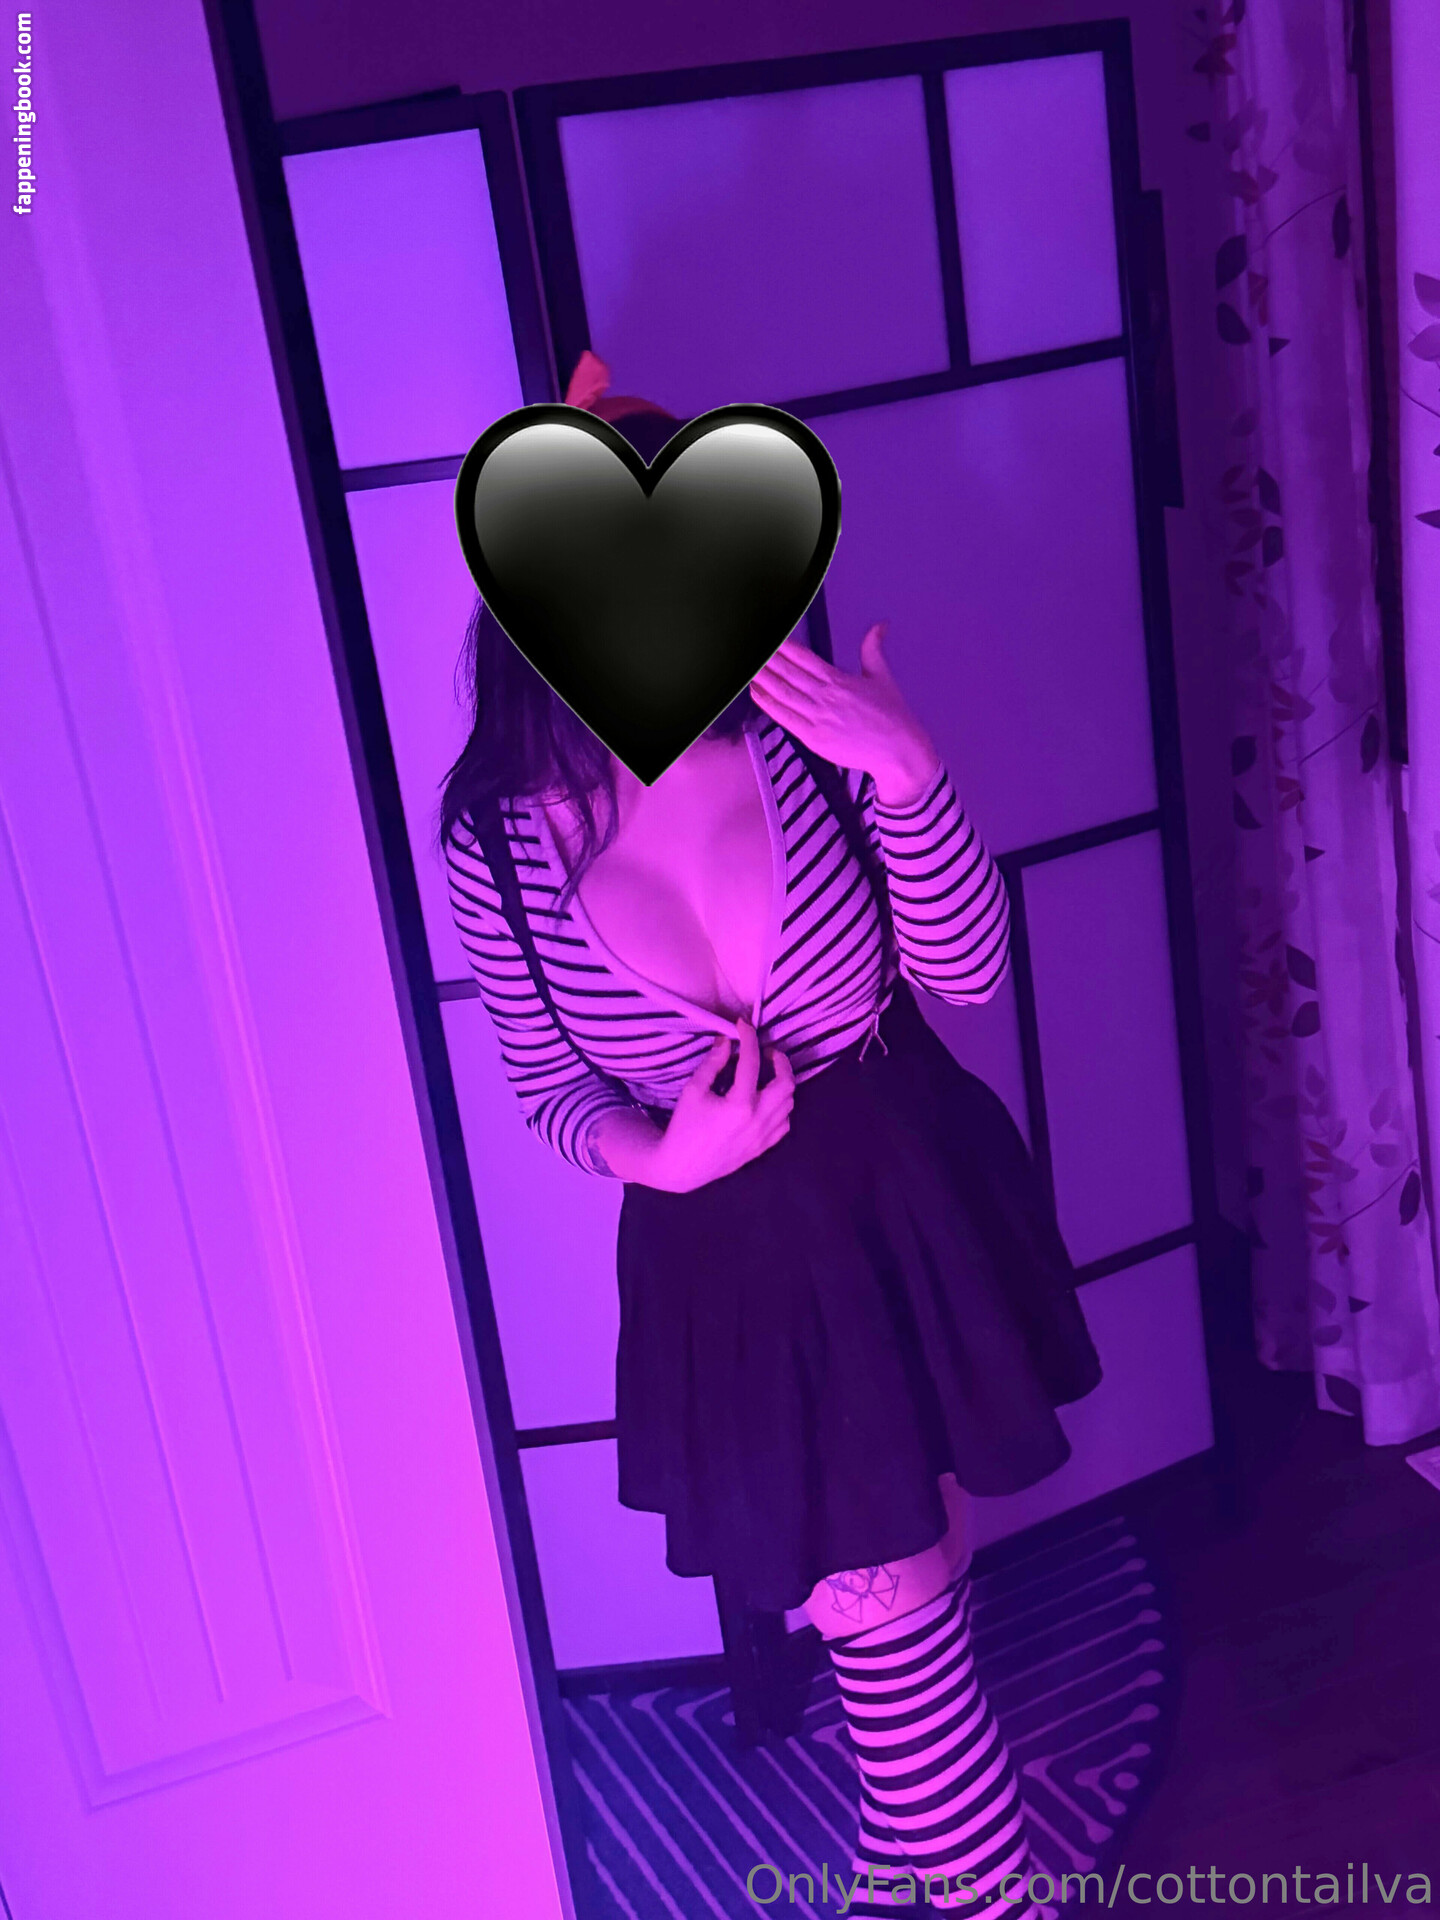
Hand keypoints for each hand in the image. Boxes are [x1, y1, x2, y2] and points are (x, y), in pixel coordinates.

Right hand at [644, 1018, 794, 1192]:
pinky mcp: (764, 1147)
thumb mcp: (693, 1091)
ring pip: (789, 1103)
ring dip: (782, 1082)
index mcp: (739, 1105)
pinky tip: (767, 1100)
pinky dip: (782, 1107)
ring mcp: (764, 1136)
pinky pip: (785, 1122)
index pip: (752, 1062)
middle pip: (786, 1083)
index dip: (749, 1038)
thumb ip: (712, 1064)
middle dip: (781, 1061)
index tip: (743, 1025)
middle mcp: (758, 1120)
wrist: (683, 1167)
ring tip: (767, 1073)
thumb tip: (726, 1040)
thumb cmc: (684, 1126)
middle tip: (767, 1052)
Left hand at [748, 624, 940, 804]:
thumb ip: (873, 649)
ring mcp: (817, 717)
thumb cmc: (892, 715)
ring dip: (762, 678)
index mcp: (839, 679)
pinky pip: (784, 717)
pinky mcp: (813, 738)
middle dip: (766, 659)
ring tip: (745, 665)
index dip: (782, 645)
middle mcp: (825, 695)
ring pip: (782, 692)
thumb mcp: (882, 677)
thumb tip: (881, 624)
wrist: (899, 750)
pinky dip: (768, 703)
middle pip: (787, 672)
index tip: (767, 635)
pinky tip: (755, 691)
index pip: (803, 656)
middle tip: (747, 646)